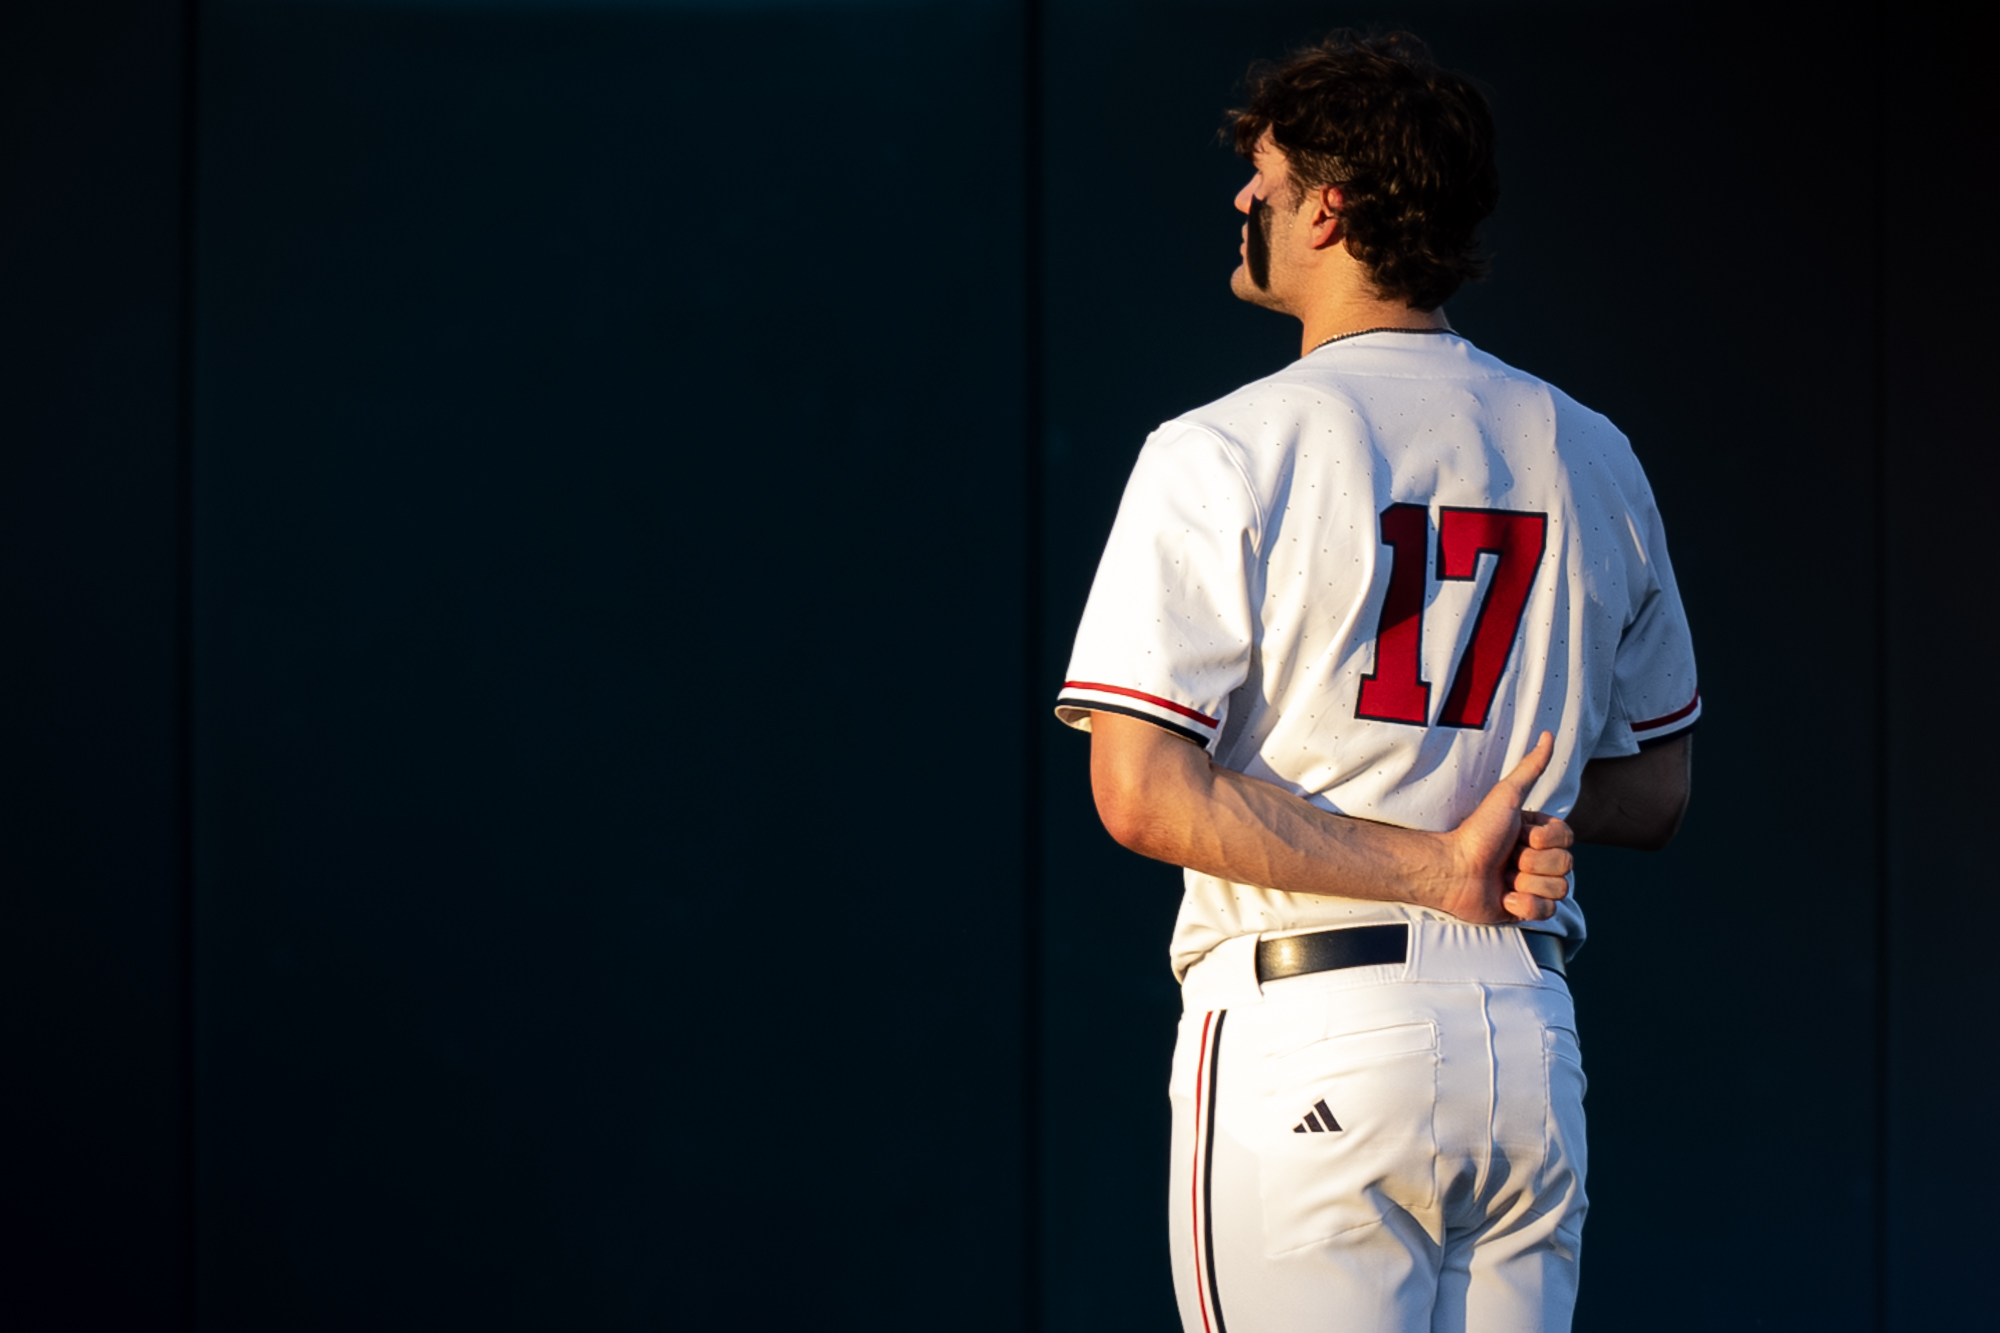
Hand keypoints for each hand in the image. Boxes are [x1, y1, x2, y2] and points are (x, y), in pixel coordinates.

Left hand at [1434, 733, 1574, 923]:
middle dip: (1532, 862)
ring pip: (1559, 890)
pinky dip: (1524, 905)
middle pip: (1566, 866)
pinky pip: (1547, 913)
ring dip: (1527, 883)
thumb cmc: (1477, 832)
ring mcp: (1533, 886)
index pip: (1568, 840)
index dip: (1544, 840)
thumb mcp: (1507, 796)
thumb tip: (1548, 734)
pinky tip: (1503, 897)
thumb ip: (1530, 768)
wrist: (1452, 869)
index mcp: (1539, 836)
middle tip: (1506, 858)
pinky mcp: (1524, 909)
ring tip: (1502, 877)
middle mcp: (1539, 860)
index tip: (1517, 834)